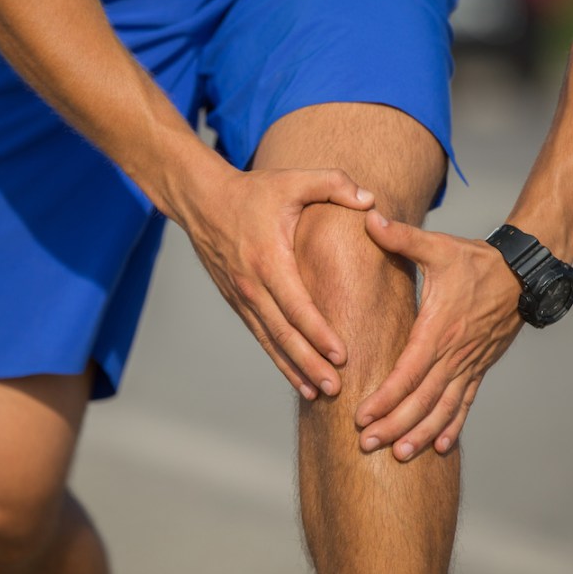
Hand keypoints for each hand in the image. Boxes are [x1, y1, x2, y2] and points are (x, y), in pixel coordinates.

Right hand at [180, 167, 374, 400]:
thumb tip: (370, 200)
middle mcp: (252, 284)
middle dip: (310, 363)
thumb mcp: (294, 179)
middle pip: (283, 333)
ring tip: (320, 394)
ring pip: (270, 341)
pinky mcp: (238, 302)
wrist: (203, 200)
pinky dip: (279, 359)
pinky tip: (299, 378)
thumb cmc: (254, 190)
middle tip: (337, 388)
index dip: (319, 332)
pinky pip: (261, 336)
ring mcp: (242, 297)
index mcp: (269, 258)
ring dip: (295, 369)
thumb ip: (334, 184)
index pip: (297, 305)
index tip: (342, 355)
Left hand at [355, 210, 523, 459]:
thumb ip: (401, 237)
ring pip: (444, 408)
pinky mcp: (480, 367)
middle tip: (367, 446)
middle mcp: (455, 353)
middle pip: (422, 400)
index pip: (408, 372)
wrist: (522, 273)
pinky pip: (466, 403)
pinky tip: (441, 448)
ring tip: (399, 455)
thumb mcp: (437, 245)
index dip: (385, 398)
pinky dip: (453, 426)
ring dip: (421, 433)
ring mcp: (470, 364)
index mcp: (439, 328)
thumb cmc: (474, 259)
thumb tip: (368, 218)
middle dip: (394, 425)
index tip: (361, 417)